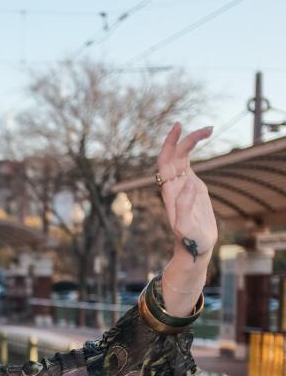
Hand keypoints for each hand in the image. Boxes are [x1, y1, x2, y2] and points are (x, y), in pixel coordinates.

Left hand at [156, 122, 217, 262]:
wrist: (195, 247)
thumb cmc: (189, 240)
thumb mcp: (185, 228)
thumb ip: (184, 206)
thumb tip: (189, 183)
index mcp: (170, 192)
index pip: (165, 161)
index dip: (170, 144)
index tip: (180, 127)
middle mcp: (173, 185)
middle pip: (174, 155)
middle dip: (185, 138)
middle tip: (208, 128)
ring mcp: (182, 184)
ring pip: (182, 156)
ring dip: (192, 141)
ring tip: (210, 129)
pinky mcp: (192, 186)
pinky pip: (188, 162)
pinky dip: (194, 149)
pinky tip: (204, 138)